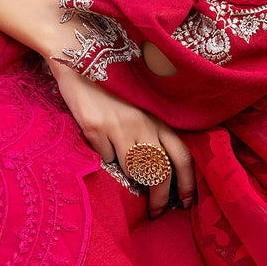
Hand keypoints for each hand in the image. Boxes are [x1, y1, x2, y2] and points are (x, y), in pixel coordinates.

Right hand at [49, 59, 194, 217]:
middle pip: (160, 171)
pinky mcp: (95, 128)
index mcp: (158, 115)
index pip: (182, 155)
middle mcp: (143, 122)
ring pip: (132, 170)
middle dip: (160, 197)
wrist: (79, 54)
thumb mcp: (140, 101)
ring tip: (128, 181)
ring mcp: (119, 126)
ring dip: (132, 180)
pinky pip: (104, 157)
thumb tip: (160, 163)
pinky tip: (100, 144)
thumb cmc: (113, 80)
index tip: (185, 202)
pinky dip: (104, 157)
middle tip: (156, 211)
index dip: (186, 183)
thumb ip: (151, 125)